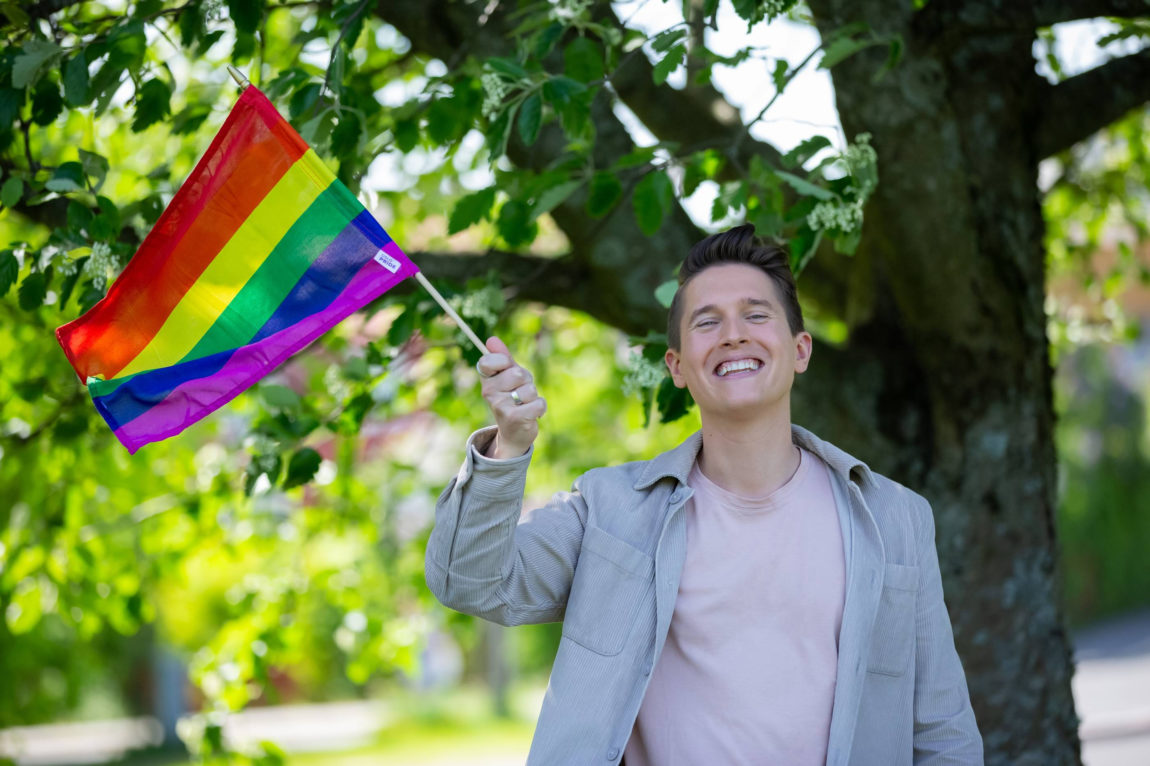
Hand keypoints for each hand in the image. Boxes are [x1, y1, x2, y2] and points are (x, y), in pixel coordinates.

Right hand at [476, 337, 545, 458]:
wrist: (514, 433)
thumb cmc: (513, 399)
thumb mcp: (508, 377)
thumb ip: (502, 358)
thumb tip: (492, 339)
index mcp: (486, 380)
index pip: (488, 361)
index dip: (502, 361)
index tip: (507, 368)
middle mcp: (489, 392)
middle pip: (518, 373)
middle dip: (526, 381)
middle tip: (520, 392)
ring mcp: (500, 406)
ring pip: (530, 389)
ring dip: (533, 396)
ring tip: (524, 404)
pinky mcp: (515, 418)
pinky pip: (539, 403)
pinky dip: (540, 408)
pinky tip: (531, 414)